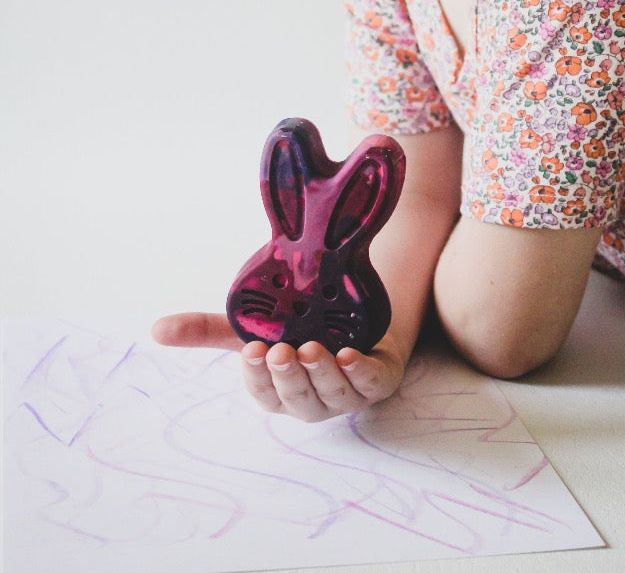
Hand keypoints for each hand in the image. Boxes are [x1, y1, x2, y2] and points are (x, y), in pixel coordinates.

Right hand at [151, 312, 406, 422]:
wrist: (355, 318)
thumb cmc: (297, 331)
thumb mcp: (254, 327)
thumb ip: (209, 330)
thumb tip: (156, 329)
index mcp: (278, 393)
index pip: (264, 393)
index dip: (257, 377)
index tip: (252, 352)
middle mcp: (311, 400)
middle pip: (297, 397)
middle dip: (288, 376)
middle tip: (281, 351)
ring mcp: (345, 394)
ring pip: (333, 393)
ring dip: (322, 373)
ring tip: (314, 349)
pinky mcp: (377, 381)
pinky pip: (370, 384)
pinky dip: (361, 372)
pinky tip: (350, 356)